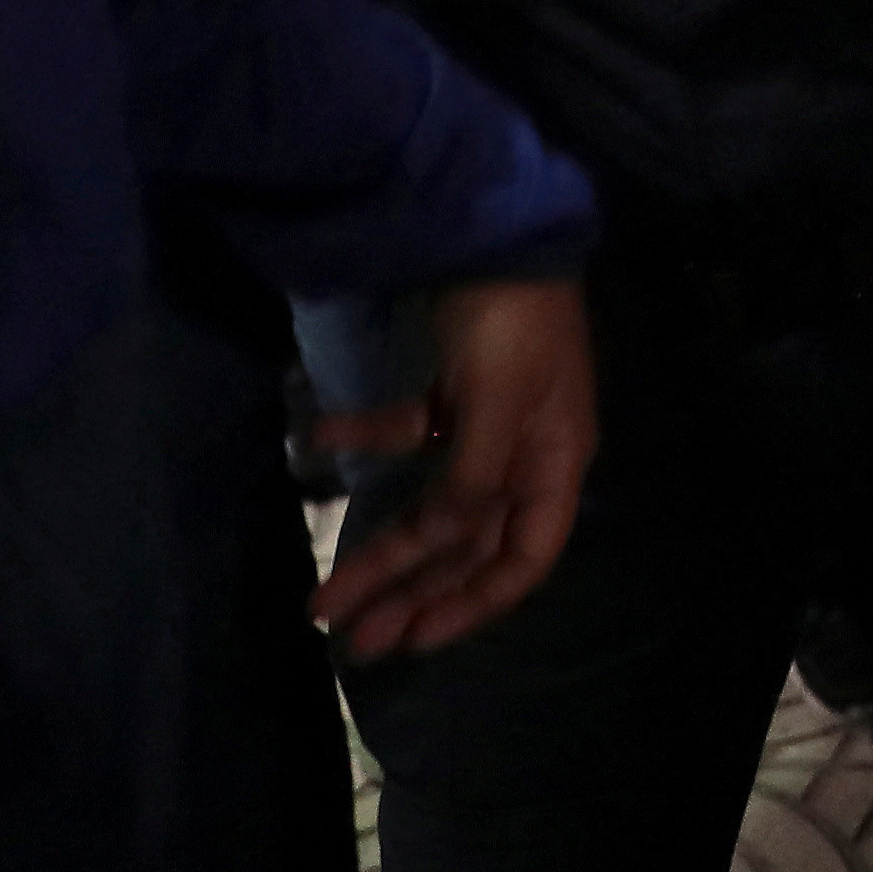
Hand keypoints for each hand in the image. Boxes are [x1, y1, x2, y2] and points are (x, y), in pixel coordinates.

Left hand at [307, 273, 596, 659]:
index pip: (524, 562)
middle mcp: (525, 458)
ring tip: (326, 594)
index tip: (412, 640)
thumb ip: (469, 486)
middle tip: (350, 641)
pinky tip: (318, 437)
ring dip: (382, 547)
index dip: (473, 608)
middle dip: (410, 594)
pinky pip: (410, 436)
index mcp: (555, 468)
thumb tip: (436, 548)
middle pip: (466, 546)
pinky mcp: (455, 391)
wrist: (499, 230)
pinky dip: (367, 440)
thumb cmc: (511, 327)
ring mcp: (488, 425)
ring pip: (433, 506)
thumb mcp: (495, 410)